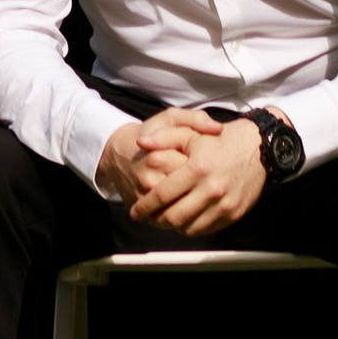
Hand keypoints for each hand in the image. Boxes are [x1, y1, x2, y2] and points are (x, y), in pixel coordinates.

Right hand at [95, 106, 219, 213]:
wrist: (119, 154)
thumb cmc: (150, 133)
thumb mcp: (171, 118)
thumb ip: (195, 119)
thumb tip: (218, 128)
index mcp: (158, 157)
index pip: (194, 170)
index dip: (207, 166)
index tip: (210, 160)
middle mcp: (150, 181)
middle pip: (189, 192)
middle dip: (203, 186)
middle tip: (208, 177)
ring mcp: (146, 200)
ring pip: (182, 209)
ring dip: (197, 204)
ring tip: (203, 191)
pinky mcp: (144, 212)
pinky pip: (171, 219)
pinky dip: (185, 215)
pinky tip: (193, 203)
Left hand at [120, 114, 268, 237]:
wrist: (258, 148)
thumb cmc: (221, 140)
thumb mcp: (192, 132)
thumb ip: (164, 137)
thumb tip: (141, 144)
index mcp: (198, 168)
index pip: (163, 195)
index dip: (144, 206)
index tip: (134, 212)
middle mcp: (211, 189)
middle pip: (173, 217)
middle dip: (156, 220)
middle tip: (148, 217)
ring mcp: (224, 204)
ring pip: (188, 228)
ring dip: (173, 226)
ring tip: (165, 218)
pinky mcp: (233, 214)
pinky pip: (205, 230)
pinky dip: (191, 228)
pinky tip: (185, 219)